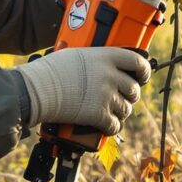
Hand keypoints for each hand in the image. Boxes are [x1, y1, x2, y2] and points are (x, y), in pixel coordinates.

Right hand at [12, 47, 149, 135]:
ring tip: (110, 111)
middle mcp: (110, 75)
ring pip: (126, 109)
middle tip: (121, 98)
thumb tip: (103, 66)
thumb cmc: (51, 70)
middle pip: (134, 89)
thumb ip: (95, 60)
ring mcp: (105, 95)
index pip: (137, 62)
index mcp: (106, 56)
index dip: (143, 71)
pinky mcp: (98, 115)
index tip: (142, 77)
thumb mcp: (76, 54)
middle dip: (130, 96)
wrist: (37, 89)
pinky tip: (104, 125)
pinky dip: (111, 127)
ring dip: (120, 112)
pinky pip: (115, 125)